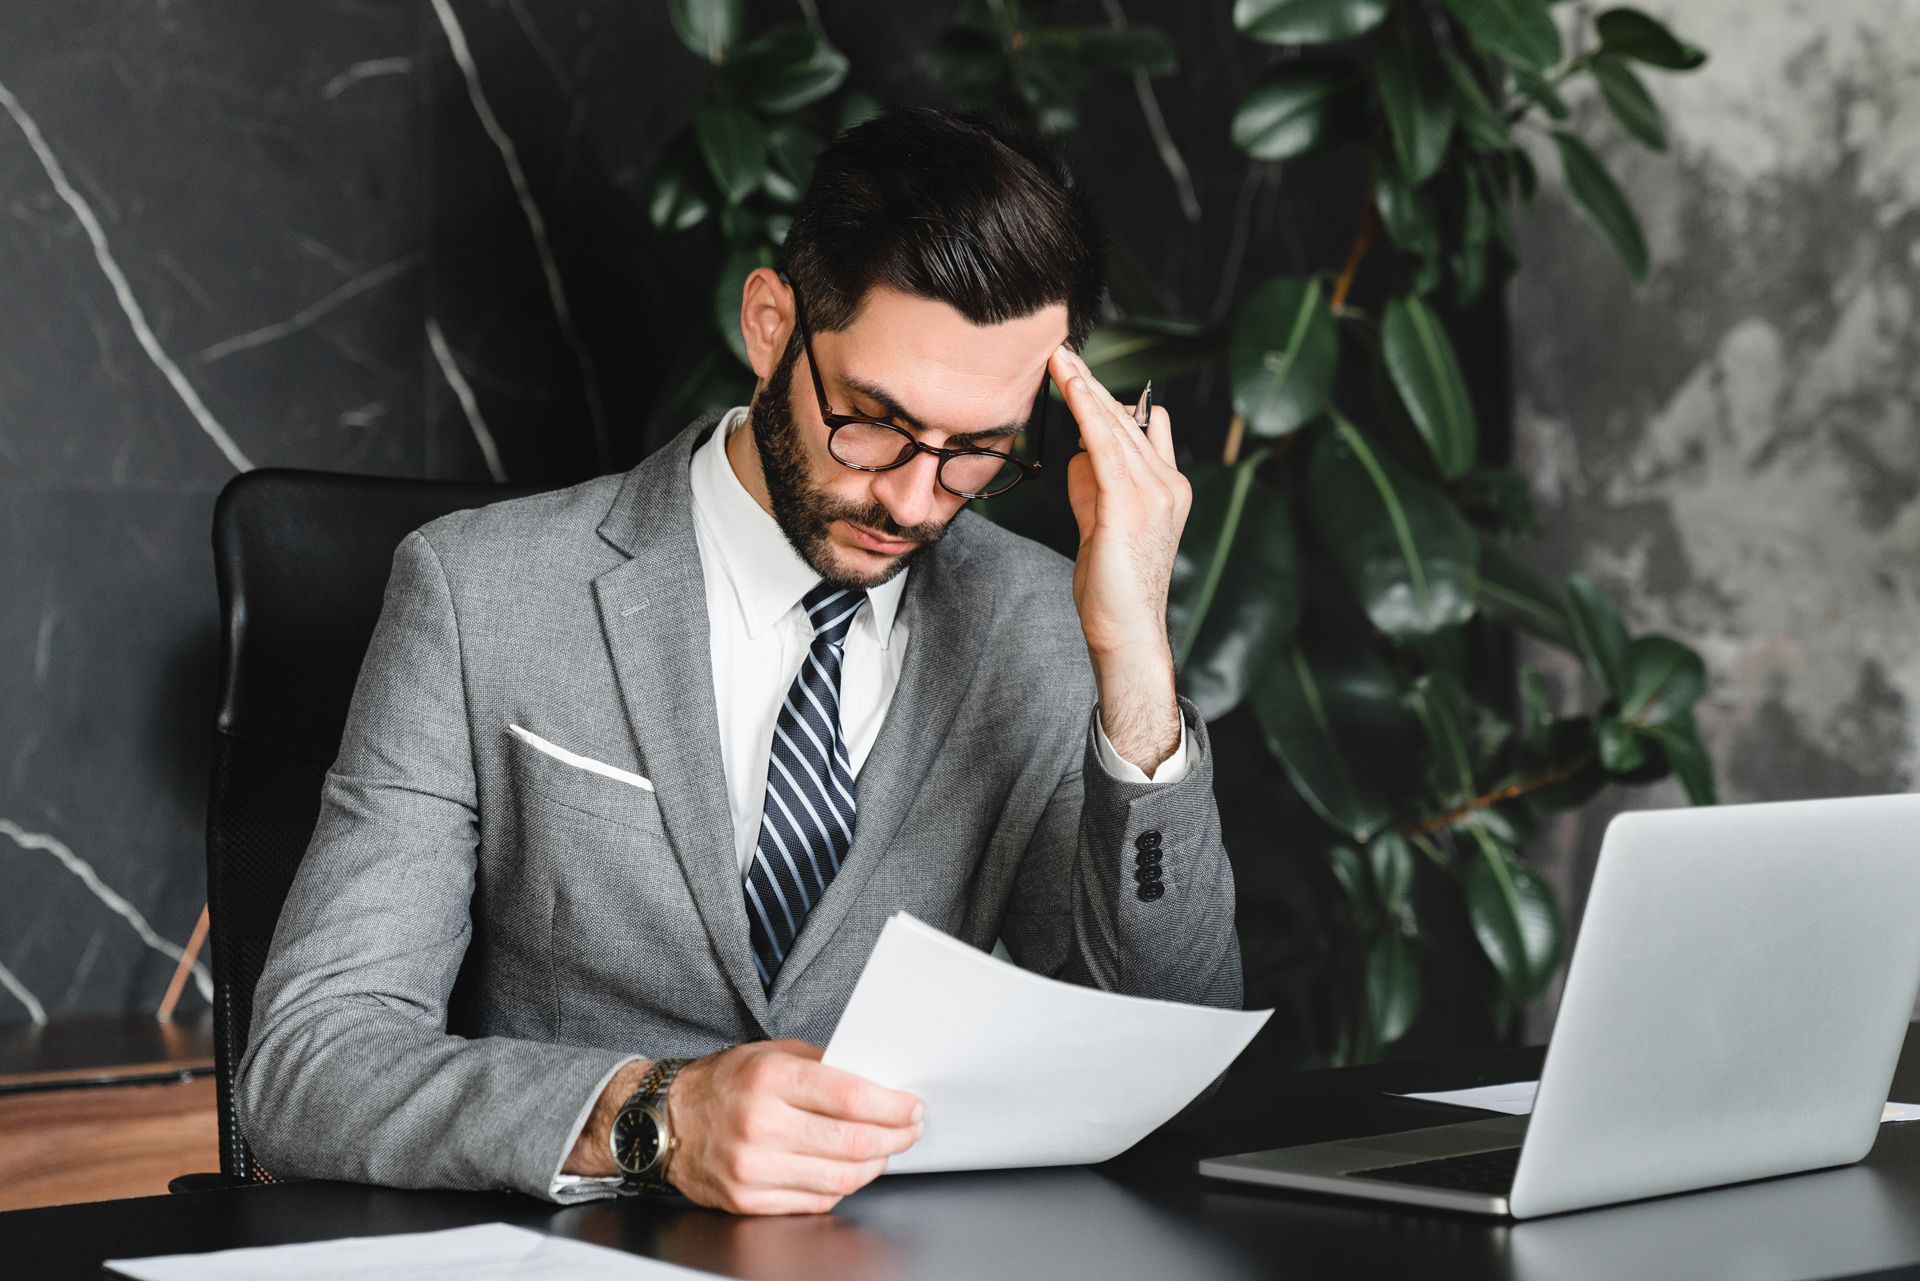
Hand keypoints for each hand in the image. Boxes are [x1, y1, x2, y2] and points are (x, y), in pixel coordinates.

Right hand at [667, 1040, 922, 1214]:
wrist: (665, 1120)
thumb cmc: (724, 1083)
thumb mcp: (772, 1054)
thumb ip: (824, 1066)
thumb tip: (879, 1082)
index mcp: (770, 1079)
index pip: (851, 1096)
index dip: (892, 1105)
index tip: (912, 1106)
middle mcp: (761, 1125)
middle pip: (853, 1142)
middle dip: (895, 1137)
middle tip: (909, 1129)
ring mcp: (753, 1168)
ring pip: (841, 1178)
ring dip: (874, 1165)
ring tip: (884, 1149)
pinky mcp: (748, 1200)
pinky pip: (816, 1201)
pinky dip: (842, 1186)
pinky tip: (849, 1169)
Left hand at [1048, 345, 1189, 770]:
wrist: (1127, 631)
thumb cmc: (1112, 587)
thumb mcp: (1101, 525)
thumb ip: (1093, 487)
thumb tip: (1077, 455)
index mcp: (1169, 488)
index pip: (1141, 429)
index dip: (1110, 401)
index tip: (1080, 374)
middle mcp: (1168, 484)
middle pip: (1127, 420)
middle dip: (1091, 387)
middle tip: (1061, 353)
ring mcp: (1154, 493)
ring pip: (1115, 426)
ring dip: (1084, 390)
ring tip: (1057, 359)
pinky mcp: (1129, 504)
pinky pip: (1104, 444)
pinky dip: (1086, 411)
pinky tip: (1069, 387)